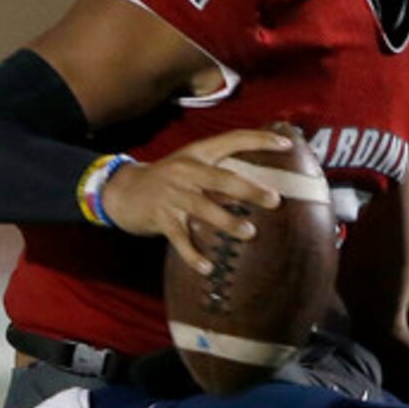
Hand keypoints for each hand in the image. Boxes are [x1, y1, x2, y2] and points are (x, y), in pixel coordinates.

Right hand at [98, 127, 294, 274]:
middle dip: (249, 190)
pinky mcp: (161, 217)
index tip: (286, 144)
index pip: (232, 139)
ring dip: (228, 222)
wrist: (122, 190)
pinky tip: (207, 267)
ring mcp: (172, 195)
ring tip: (249, 233)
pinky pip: (180, 239)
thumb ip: (219, 173)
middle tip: (274, 201)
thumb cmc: (166, 180)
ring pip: (204, 208)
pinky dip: (193, 255)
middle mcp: (185, 171)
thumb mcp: (190, 167)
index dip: (259, 140)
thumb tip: (258, 187)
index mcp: (197, 154)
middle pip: (222, 179)